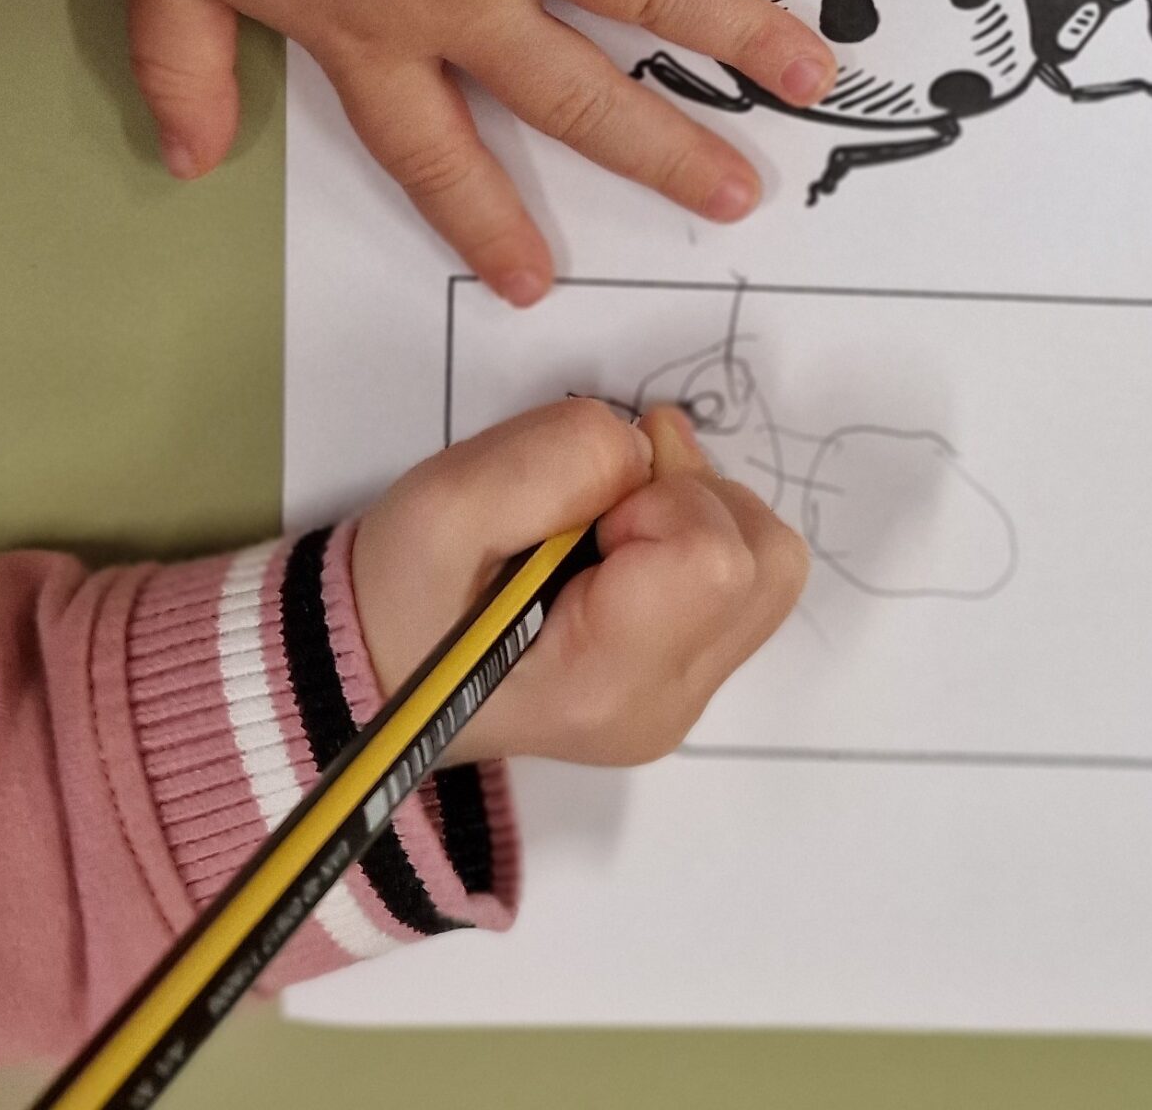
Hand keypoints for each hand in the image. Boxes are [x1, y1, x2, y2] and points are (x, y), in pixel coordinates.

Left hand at [117, 0, 837, 300]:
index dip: (485, 216)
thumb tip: (188, 162)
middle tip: (737, 195)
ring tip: (813, 75)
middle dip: (663, 152)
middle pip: (579, 91)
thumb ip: (181, 67)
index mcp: (378, 32)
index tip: (539, 279)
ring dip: (738, 32)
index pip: (437, 152)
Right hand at [351, 398, 807, 765]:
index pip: (713, 559)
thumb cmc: (408, 590)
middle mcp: (665, 704)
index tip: (587, 513)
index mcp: (604, 680)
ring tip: (611, 517)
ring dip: (701, 509)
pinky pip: (744, 580)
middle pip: (763, 560)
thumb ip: (552, 460)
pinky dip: (697, 534)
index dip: (658, 499)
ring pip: (768, 564)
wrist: (383, 665)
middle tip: (603, 502)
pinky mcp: (689, 673)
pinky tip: (624, 539)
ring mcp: (684, 697)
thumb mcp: (443, 504)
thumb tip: (646, 447)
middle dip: (691, 496)